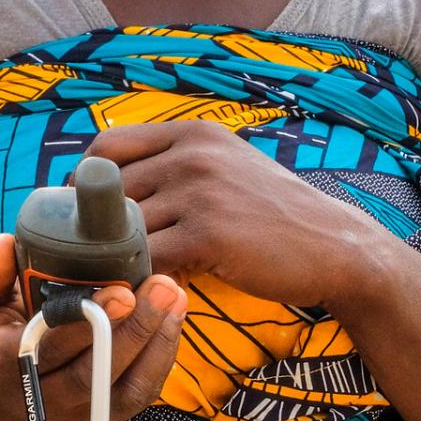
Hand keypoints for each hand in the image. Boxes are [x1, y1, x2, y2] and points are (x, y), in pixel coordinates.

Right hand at [0, 234, 186, 420]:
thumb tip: (4, 245)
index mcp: (3, 365)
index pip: (50, 348)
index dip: (87, 323)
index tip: (121, 291)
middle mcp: (39, 400)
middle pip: (94, 375)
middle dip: (136, 331)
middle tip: (163, 288)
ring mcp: (73, 417)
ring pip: (125, 391)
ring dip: (157, 344)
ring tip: (175, 298)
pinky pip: (140, 395)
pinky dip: (162, 358)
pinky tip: (172, 320)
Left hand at [86, 121, 392, 309]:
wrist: (335, 247)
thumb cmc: (275, 215)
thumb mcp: (228, 168)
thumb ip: (177, 167)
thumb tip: (112, 187)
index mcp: (194, 133)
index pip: (108, 146)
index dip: (85, 182)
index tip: (84, 213)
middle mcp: (194, 154)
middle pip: (107, 190)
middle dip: (93, 227)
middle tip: (93, 255)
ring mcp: (201, 193)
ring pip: (123, 228)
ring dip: (115, 257)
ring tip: (119, 276)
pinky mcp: (208, 235)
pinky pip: (148, 258)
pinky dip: (140, 277)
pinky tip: (147, 287)